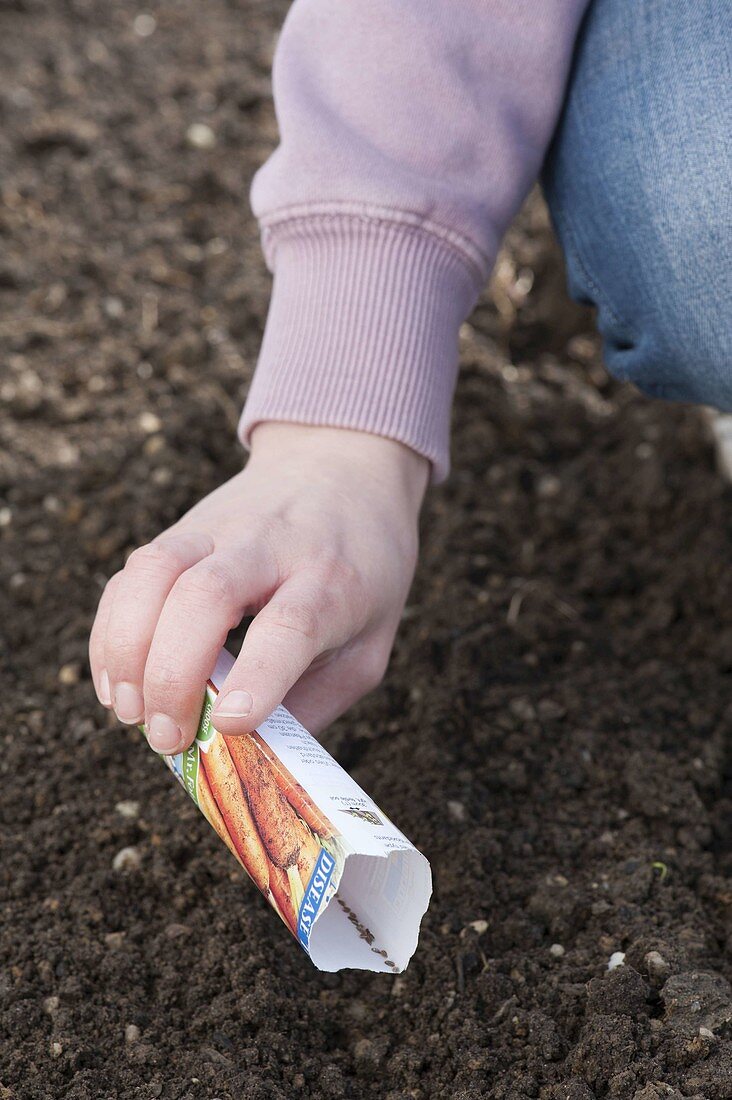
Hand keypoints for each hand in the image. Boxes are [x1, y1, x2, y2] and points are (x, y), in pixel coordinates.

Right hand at [89, 424, 427, 753]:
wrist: (341, 463)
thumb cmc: (363, 566)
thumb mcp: (372, 638)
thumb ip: (319, 697)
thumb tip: (254, 758)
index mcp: (333, 579)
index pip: (293, 623)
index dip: (260, 676)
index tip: (228, 723)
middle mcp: (272, 547)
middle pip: (208, 594)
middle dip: (173, 673)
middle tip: (165, 737)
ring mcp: (219, 530)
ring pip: (155, 573)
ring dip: (127, 648)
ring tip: (129, 711)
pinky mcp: (181, 529)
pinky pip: (132, 574)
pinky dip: (111, 629)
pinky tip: (114, 679)